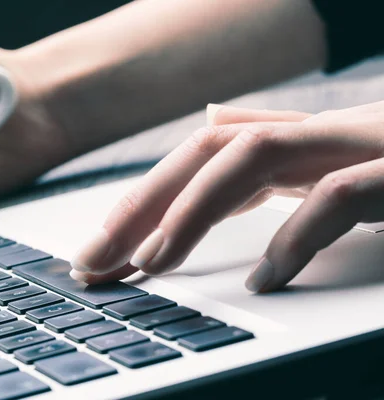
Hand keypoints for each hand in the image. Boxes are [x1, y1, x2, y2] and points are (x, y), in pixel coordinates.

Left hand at [70, 101, 383, 292]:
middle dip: (140, 204)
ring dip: (191, 211)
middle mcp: (322, 132)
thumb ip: (278, 152)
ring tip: (151, 265)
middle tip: (93, 261)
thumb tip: (211, 123)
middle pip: (206, 149)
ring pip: (252, 154)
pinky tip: (264, 281)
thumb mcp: (334, 162)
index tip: (102, 252)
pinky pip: (341, 194)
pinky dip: (296, 238)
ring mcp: (365, 143)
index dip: (142, 200)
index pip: (199, 158)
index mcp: (301, 139)